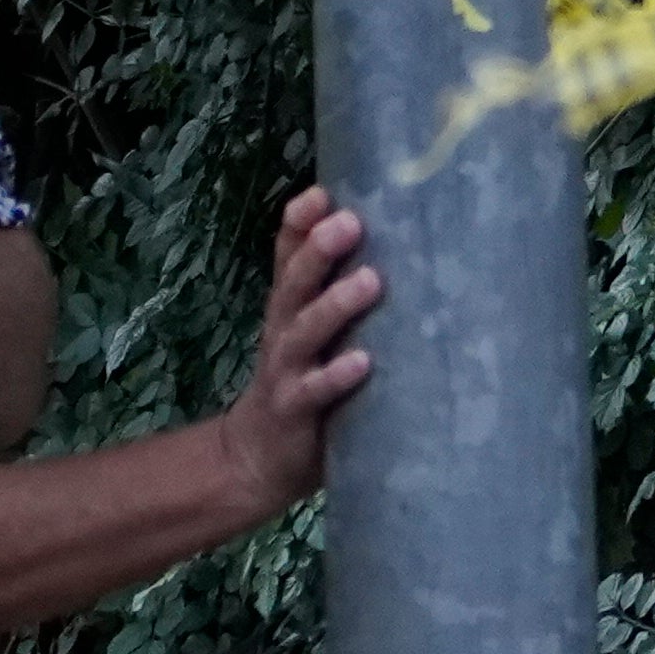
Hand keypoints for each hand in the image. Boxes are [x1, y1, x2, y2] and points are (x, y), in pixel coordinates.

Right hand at [213, 185, 384, 513]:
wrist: (256, 460)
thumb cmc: (303, 384)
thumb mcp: (312, 337)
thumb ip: (336, 299)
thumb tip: (398, 251)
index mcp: (288, 309)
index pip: (287, 257)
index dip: (299, 224)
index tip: (321, 193)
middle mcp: (283, 332)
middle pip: (294, 284)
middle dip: (317, 250)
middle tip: (349, 222)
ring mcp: (286, 372)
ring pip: (304, 332)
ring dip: (335, 304)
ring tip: (370, 280)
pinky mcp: (294, 412)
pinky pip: (315, 392)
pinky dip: (337, 375)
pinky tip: (364, 362)